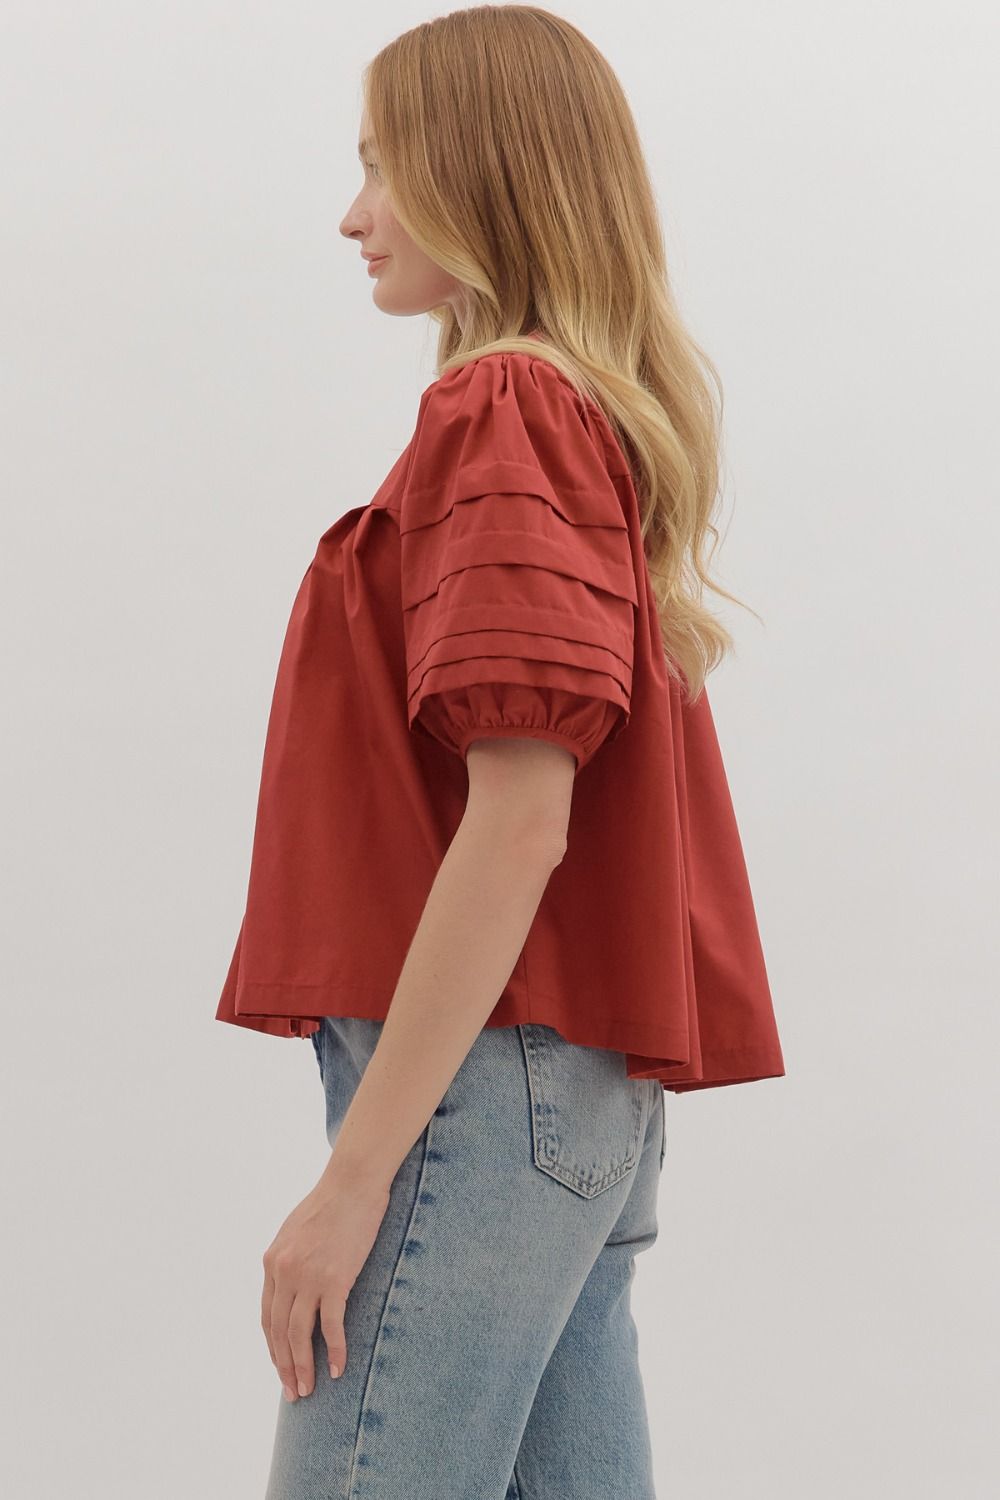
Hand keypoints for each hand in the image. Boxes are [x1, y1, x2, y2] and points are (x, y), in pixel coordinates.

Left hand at [260, 1165, 390, 1400]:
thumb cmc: (330, 1202)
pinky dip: (335, 1350)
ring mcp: (309, 1276)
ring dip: (303, 1367)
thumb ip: (288, 1258)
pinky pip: (331, 1325)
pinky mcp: (335, 1279)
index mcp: (273, 1261)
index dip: (274, 1347)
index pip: (268, 1317)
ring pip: (299, 1334)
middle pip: (280, 1331)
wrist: (353, 1182)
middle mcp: (285, 1271)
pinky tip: (339, 1369)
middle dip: (284, 1366)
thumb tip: (290, 1285)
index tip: (282, 1368)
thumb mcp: (295, 1230)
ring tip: (309, 1389)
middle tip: (293, 1392)